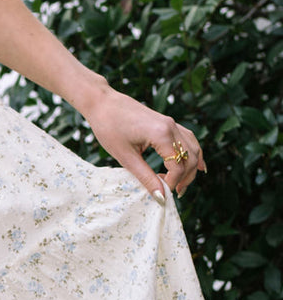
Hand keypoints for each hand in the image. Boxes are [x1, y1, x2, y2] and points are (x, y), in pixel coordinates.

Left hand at [81, 85, 205, 200]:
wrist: (102, 102)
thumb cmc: (108, 127)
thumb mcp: (125, 157)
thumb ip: (145, 177)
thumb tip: (160, 197)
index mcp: (161, 134)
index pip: (178, 166)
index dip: (173, 182)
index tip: (162, 193)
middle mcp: (171, 126)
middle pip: (190, 158)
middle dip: (185, 178)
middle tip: (175, 193)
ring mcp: (171, 123)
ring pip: (192, 148)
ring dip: (190, 168)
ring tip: (181, 184)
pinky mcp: (167, 122)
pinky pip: (187, 139)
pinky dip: (192, 153)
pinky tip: (196, 165)